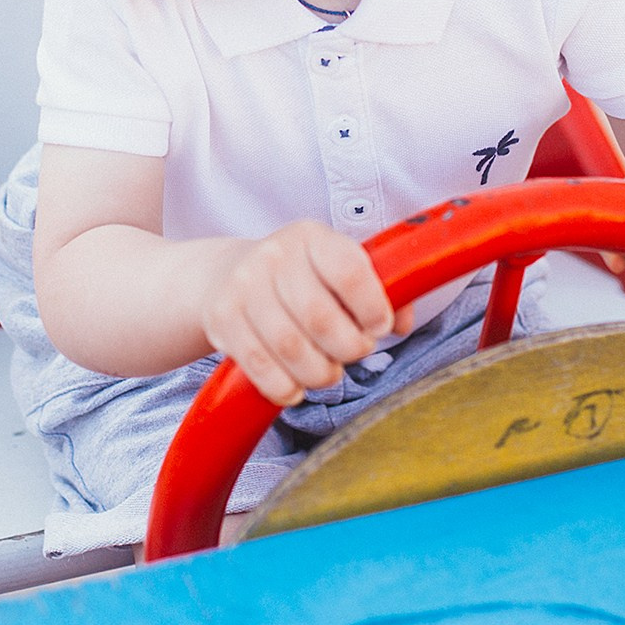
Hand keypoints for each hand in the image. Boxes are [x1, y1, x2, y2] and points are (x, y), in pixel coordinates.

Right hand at [200, 220, 412, 406]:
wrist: (226, 275)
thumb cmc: (300, 279)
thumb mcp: (336, 268)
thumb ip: (379, 291)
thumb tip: (401, 322)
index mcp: (312, 237)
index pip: (350, 272)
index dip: (373, 308)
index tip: (380, 327)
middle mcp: (275, 255)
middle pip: (321, 319)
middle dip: (348, 348)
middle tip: (354, 352)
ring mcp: (244, 286)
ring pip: (291, 348)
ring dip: (319, 373)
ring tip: (328, 373)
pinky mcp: (222, 318)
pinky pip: (259, 366)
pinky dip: (284, 387)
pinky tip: (295, 388)